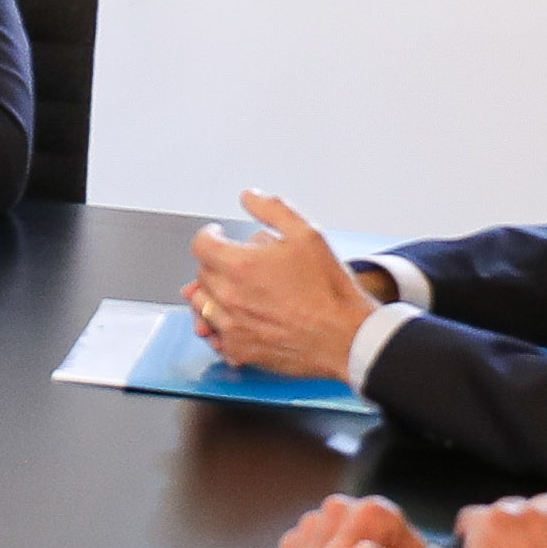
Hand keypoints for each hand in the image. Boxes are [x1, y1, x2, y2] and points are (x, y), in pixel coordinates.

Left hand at [184, 192, 380, 375]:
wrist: (346, 336)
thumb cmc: (330, 289)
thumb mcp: (308, 234)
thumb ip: (273, 210)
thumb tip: (249, 197)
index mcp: (240, 266)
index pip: (201, 244)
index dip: (210, 235)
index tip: (218, 235)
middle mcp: (229, 297)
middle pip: (201, 273)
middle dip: (216, 262)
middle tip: (238, 262)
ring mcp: (231, 327)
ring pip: (202, 304)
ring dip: (213, 292)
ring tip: (236, 288)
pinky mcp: (239, 350)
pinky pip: (212, 334)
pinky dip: (218, 324)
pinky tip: (237, 317)